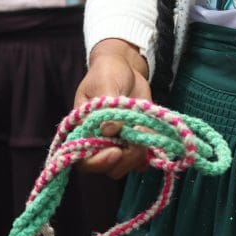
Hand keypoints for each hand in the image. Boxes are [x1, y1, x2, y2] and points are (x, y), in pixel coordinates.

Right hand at [74, 39, 151, 178]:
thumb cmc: (108, 72)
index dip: (98, 162)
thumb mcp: (105, 83)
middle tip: (137, 144)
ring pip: (124, 166)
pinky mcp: (133, 142)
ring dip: (137, 156)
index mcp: (82, 129)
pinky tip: (153, 141)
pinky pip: (139, 161)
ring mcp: (116, 144)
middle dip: (124, 159)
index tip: (116, 152)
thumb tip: (109, 130)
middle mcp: (97, 141)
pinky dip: (148, 155)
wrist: (126, 68)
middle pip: (106, 167)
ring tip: (144, 133)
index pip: (82, 159)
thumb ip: (107, 106)